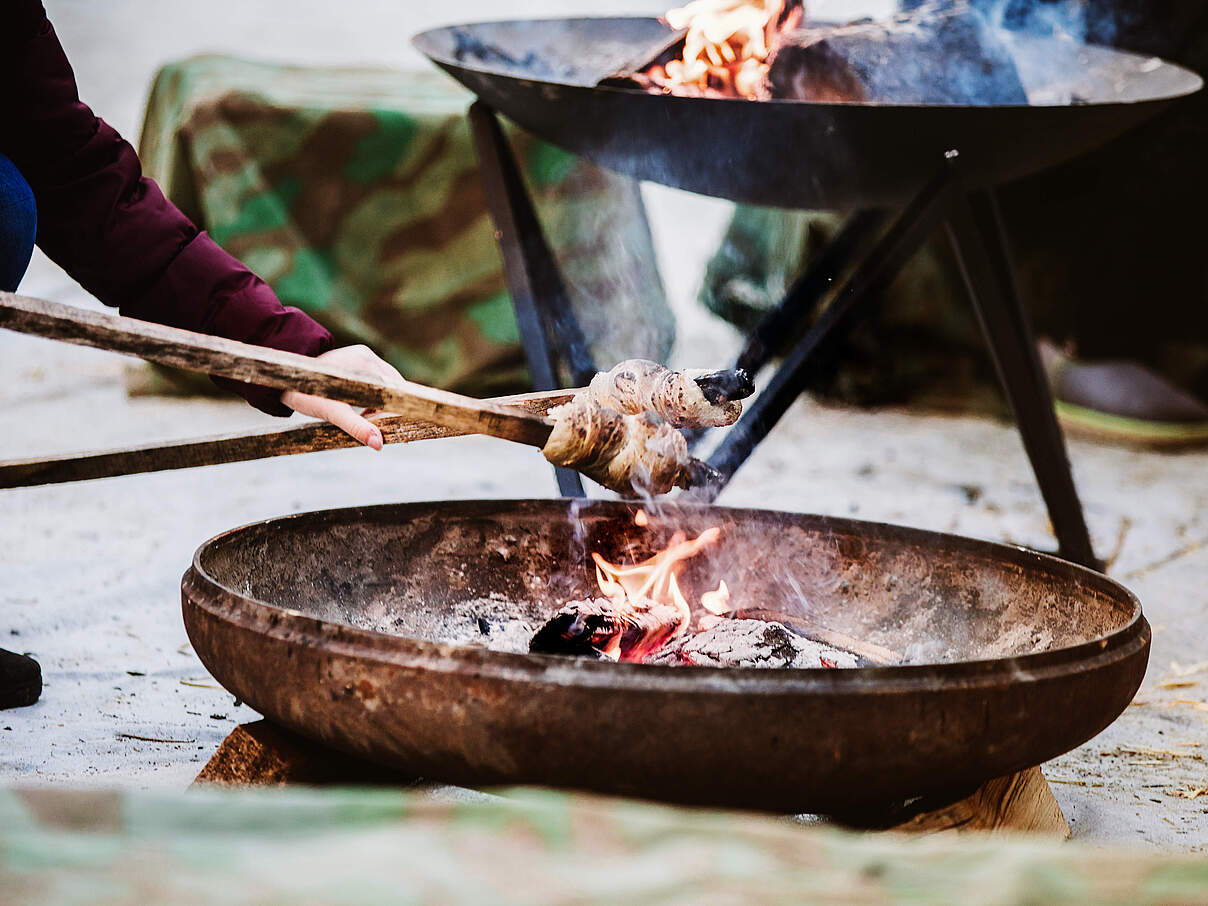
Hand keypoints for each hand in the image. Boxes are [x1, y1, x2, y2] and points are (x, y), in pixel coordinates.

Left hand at [281, 345, 403, 449]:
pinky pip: (380, 379)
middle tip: (385, 432)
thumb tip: (379, 444)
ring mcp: (366, 354)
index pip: (395, 391)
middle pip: (395, 387)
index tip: (398, 430)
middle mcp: (369, 356)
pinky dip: (378, 396)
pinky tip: (366, 411)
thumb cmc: (306, 393)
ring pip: (389, 383)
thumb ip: (357, 427)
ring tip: (371, 421)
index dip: (399, 411)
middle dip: (392, 409)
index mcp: (364, 365)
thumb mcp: (331, 413)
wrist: (283, 375)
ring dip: (385, 404)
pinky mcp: (362, 357)